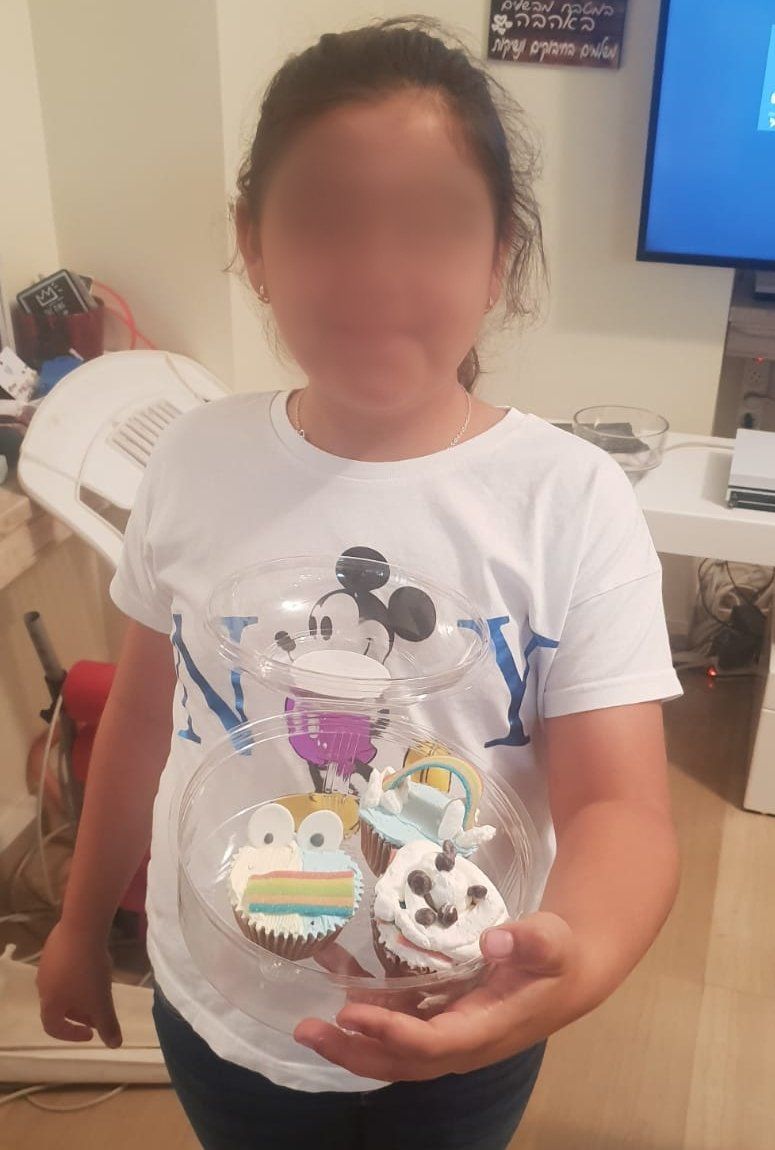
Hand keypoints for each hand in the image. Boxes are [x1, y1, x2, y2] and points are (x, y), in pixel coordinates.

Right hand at [37, 921, 122, 1047]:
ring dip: (79, 993)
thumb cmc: (88, 971)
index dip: (72, 1035)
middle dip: (79, 1013)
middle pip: (59, 1007)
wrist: (82, 928)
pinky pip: (65, 968)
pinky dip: (78, 974)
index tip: (92, 1033)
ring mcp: (47, 965)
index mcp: (50, 1003)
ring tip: (98, 988)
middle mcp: (42, 986)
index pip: (54, 1028)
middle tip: (99, 1011)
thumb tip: (114, 1045)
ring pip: (62, 987)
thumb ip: (108, 1024)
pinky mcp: (54, 947)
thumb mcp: (101, 1001)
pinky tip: (93, 964)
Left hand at [294, 911, 594, 1081]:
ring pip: (395, 1053)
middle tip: (307, 1030)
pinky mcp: (443, 1023)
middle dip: (354, 1051)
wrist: (568, 976)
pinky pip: (400, 1029)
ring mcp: (451, 1037)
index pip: (432, 1042)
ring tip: (308, 1026)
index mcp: (486, 1028)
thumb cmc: (558, 956)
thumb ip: (529, 940)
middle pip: (402, 1061)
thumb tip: (494, 938)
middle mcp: (463, 1043)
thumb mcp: (552, 941)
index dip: (390, 1031)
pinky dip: (368, 1018)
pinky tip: (341, 991)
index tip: (351, 1012)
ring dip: (352, 1044)